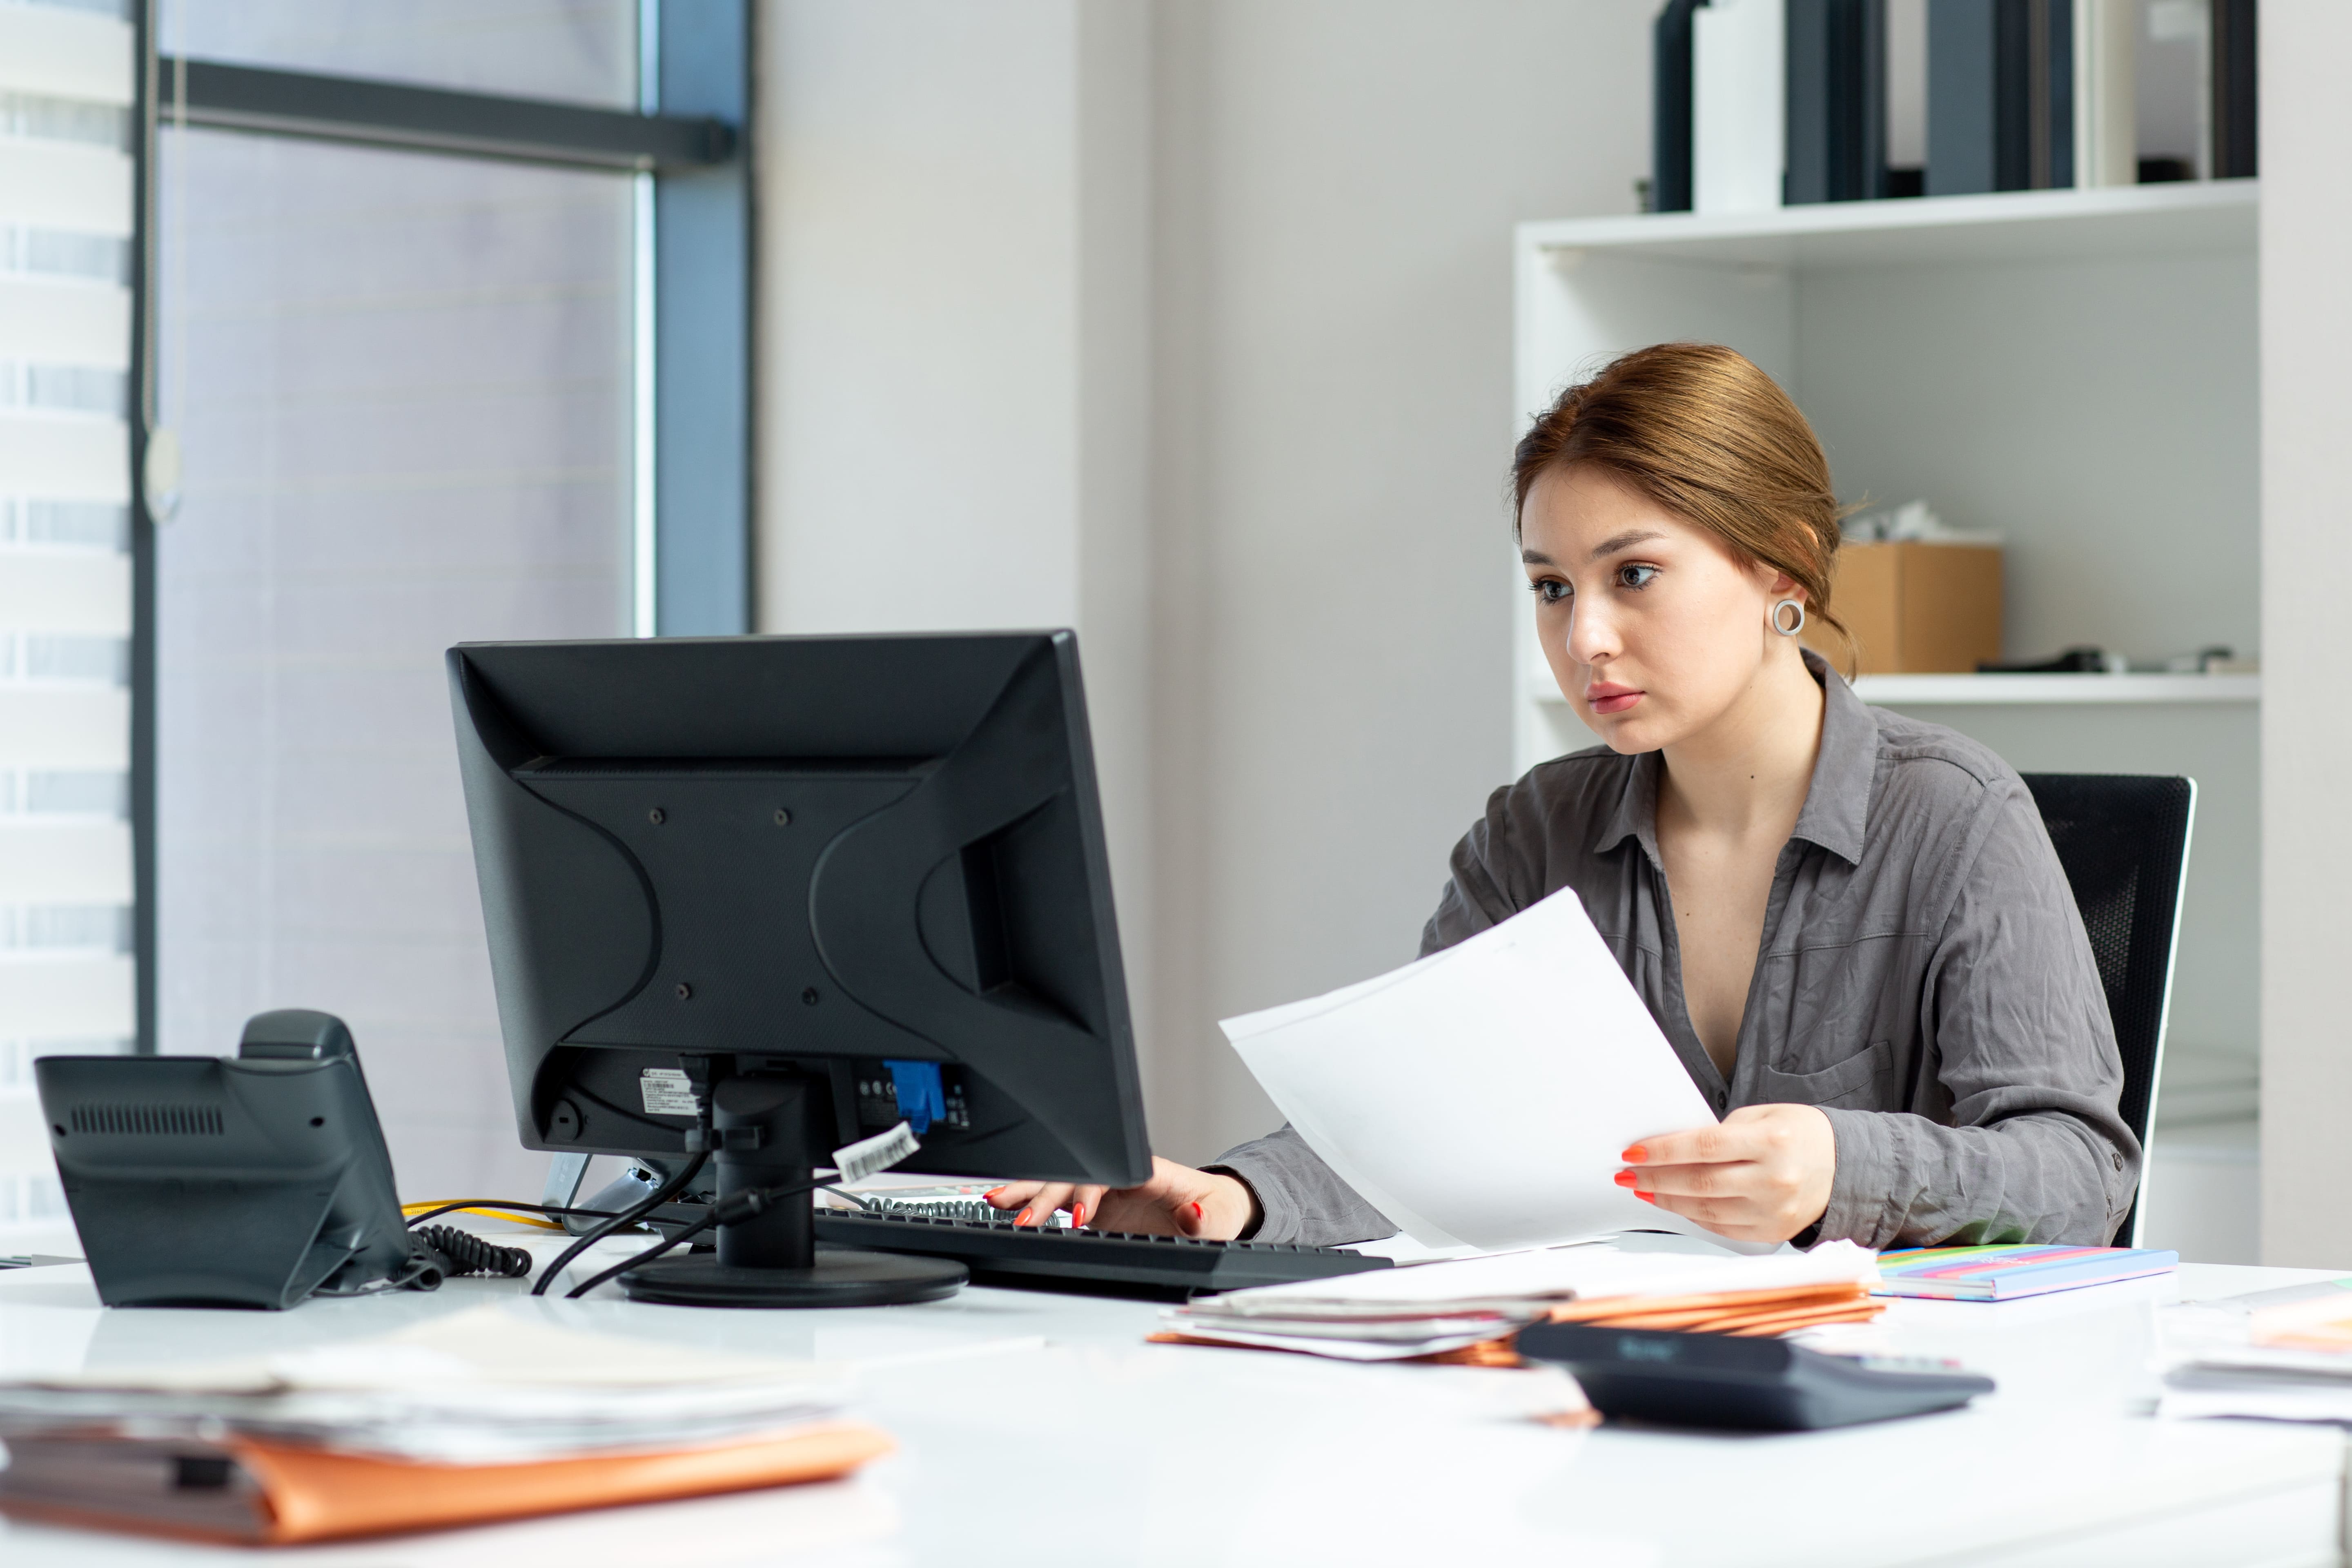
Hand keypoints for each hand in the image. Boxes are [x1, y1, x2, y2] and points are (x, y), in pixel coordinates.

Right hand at [983, 1156, 1259, 1238]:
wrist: (1211, 1212)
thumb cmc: (1215, 1211)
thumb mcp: (1220, 1219)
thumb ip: (1206, 1220)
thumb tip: (1195, 1213)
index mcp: (1149, 1172)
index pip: (1112, 1173)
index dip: (1091, 1190)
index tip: (1078, 1214)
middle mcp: (1120, 1177)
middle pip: (1076, 1176)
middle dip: (1047, 1194)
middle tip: (1022, 1216)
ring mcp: (1104, 1190)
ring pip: (1060, 1182)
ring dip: (1029, 1191)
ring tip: (997, 1200)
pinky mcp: (1093, 1205)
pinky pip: (1057, 1200)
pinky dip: (1031, 1202)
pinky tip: (1004, 1206)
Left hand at [1615, 1103, 1835, 1244]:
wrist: (1846, 1166)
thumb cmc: (1800, 1134)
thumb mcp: (1764, 1116)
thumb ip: (1721, 1132)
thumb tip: (1673, 1148)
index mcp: (1772, 1142)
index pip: (1704, 1147)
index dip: (1663, 1151)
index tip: (1634, 1152)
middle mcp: (1773, 1180)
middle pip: (1699, 1183)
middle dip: (1655, 1179)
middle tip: (1627, 1173)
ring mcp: (1773, 1210)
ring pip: (1705, 1210)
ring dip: (1667, 1200)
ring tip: (1643, 1189)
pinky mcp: (1771, 1231)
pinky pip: (1721, 1227)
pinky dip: (1692, 1216)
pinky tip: (1674, 1204)